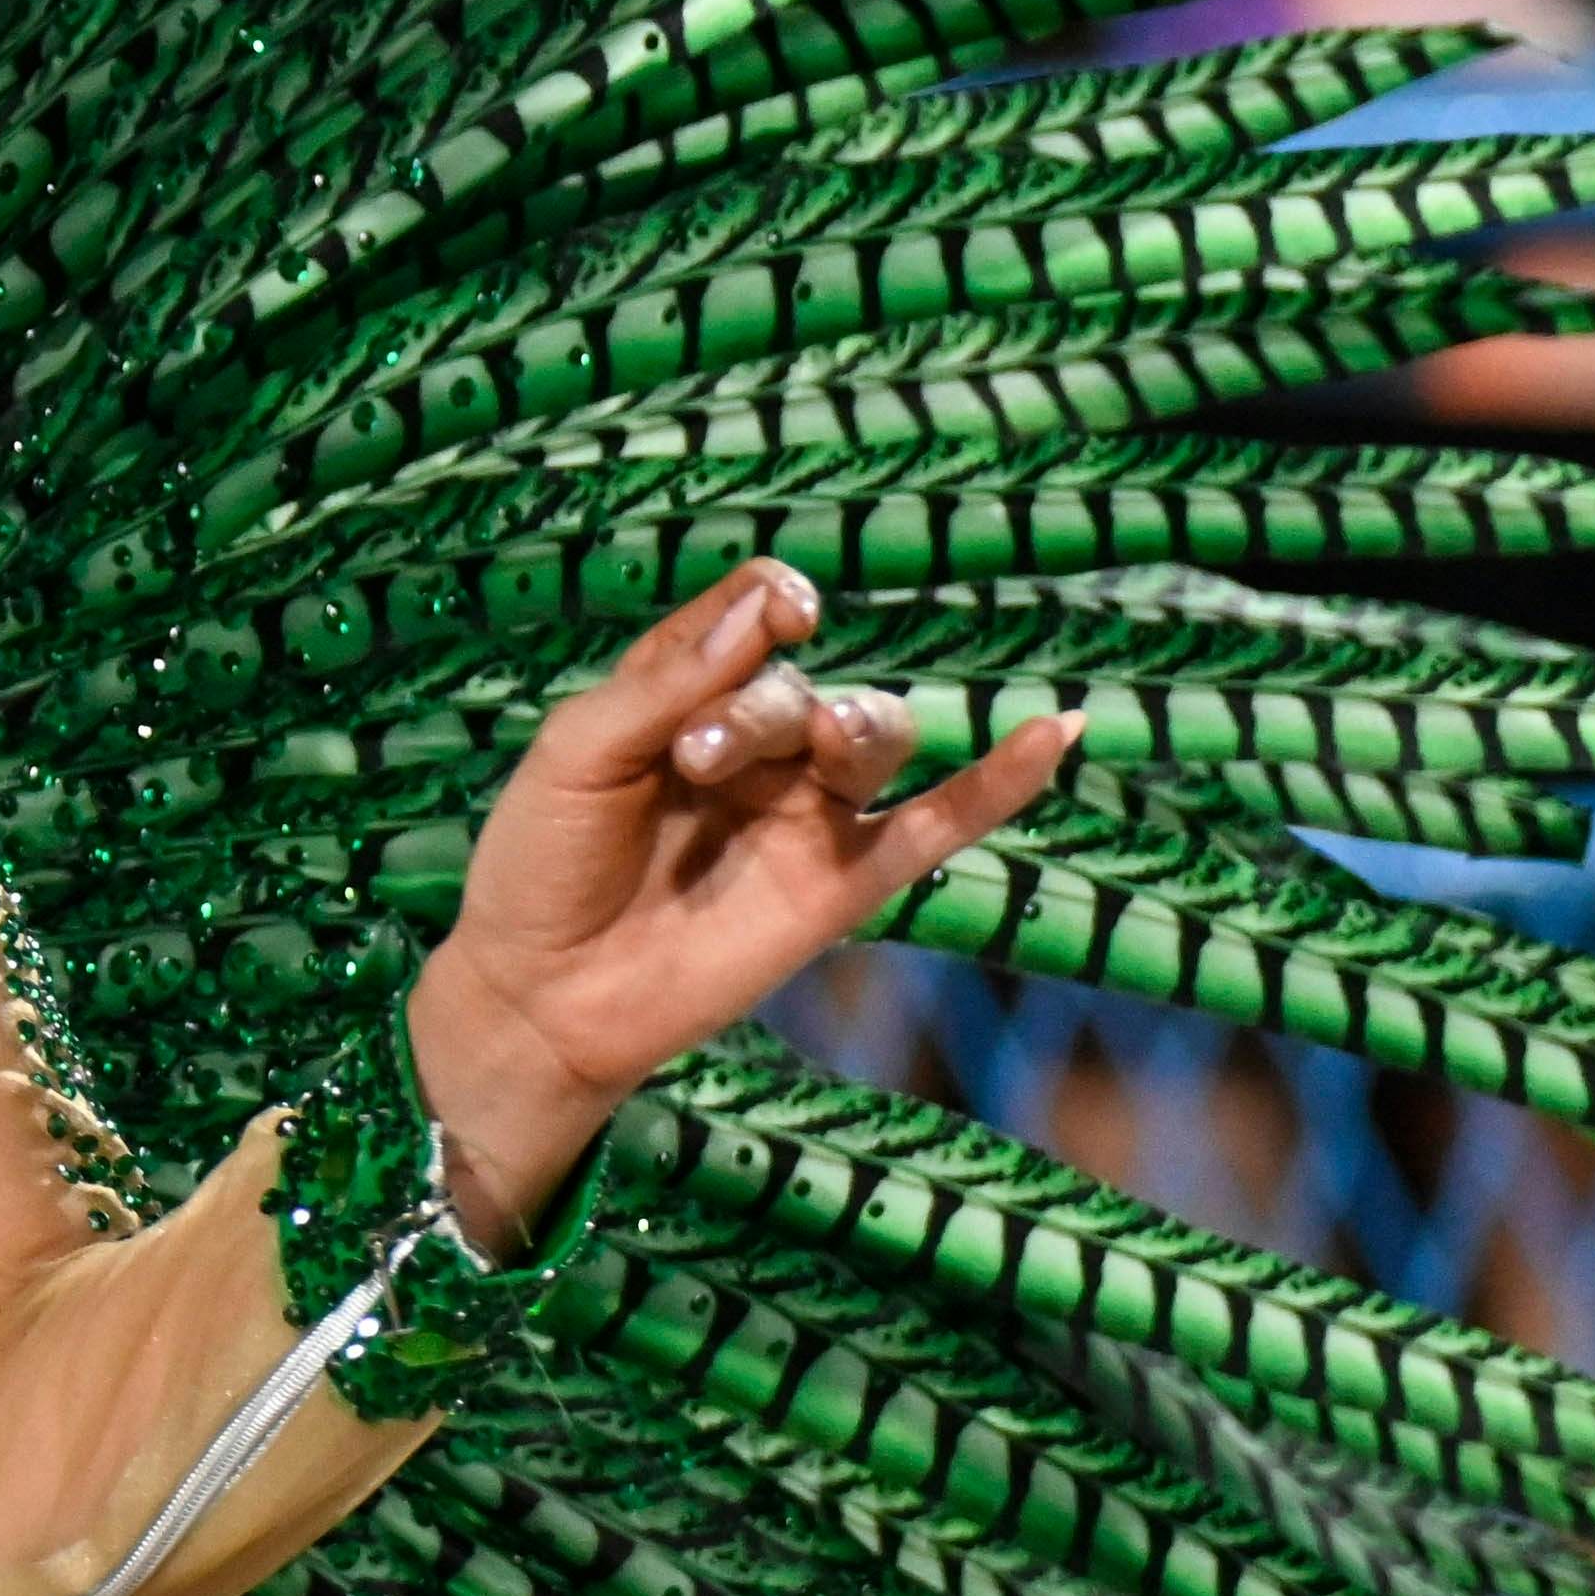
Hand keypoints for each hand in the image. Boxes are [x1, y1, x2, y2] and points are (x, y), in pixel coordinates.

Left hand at [407, 561, 1075, 1243]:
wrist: (541, 994)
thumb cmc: (541, 862)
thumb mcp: (580, 754)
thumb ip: (668, 683)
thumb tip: (772, 608)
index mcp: (683, 698)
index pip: (751, 618)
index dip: (771, 601)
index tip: (785, 610)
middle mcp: (755, 748)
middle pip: (803, 688)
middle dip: (762, 708)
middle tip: (698, 759)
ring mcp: (804, 815)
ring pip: (873, 736)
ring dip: (852, 726)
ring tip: (816, 744)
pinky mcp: (843, 885)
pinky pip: (939, 825)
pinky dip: (998, 783)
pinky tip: (1053, 732)